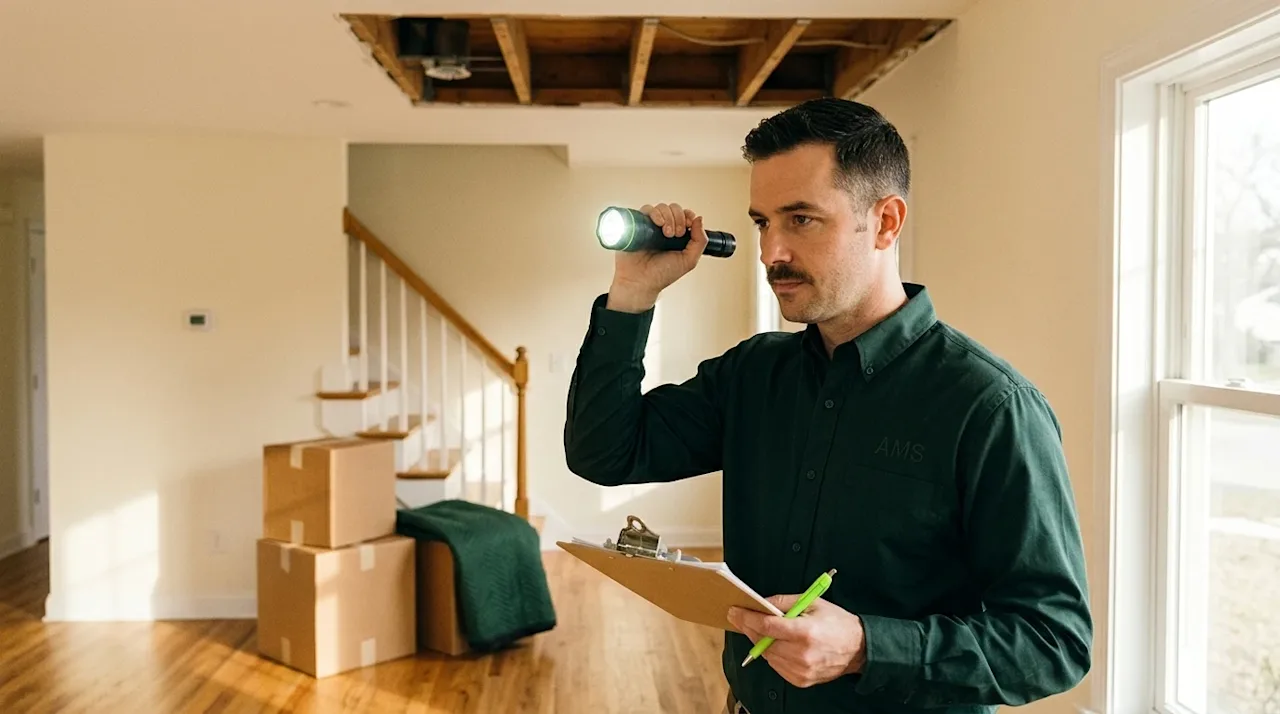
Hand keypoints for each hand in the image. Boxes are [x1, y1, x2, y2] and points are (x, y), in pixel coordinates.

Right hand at [606, 202, 708, 312]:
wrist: (640, 281)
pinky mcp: (638, 225)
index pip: (685, 215)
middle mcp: (663, 229)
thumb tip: (699, 218)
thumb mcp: (689, 260)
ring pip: (661, 207)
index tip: (688, 226)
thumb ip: (700, 241)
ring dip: (667, 217)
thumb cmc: (662, 274)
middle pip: (674, 209)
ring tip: (666, 233)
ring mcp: (650, 226)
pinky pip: (646, 210)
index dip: (688, 216)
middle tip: (675, 235)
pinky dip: (654, 213)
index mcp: (677, 236)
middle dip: (678, 218)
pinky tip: (657, 224)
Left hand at [727, 595, 867, 687]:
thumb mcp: (813, 603)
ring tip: (761, 629)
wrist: (858, 649)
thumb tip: (761, 602)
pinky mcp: (800, 680)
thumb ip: (784, 601)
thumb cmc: (837, 623)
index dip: (747, 618)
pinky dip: (773, 654)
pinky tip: (778, 644)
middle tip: (739, 617)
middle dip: (749, 628)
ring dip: (760, 642)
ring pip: (767, 655)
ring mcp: (800, 670)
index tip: (734, 611)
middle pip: (762, 641)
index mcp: (805, 632)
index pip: (767, 625)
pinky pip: (776, 666)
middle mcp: (801, 654)